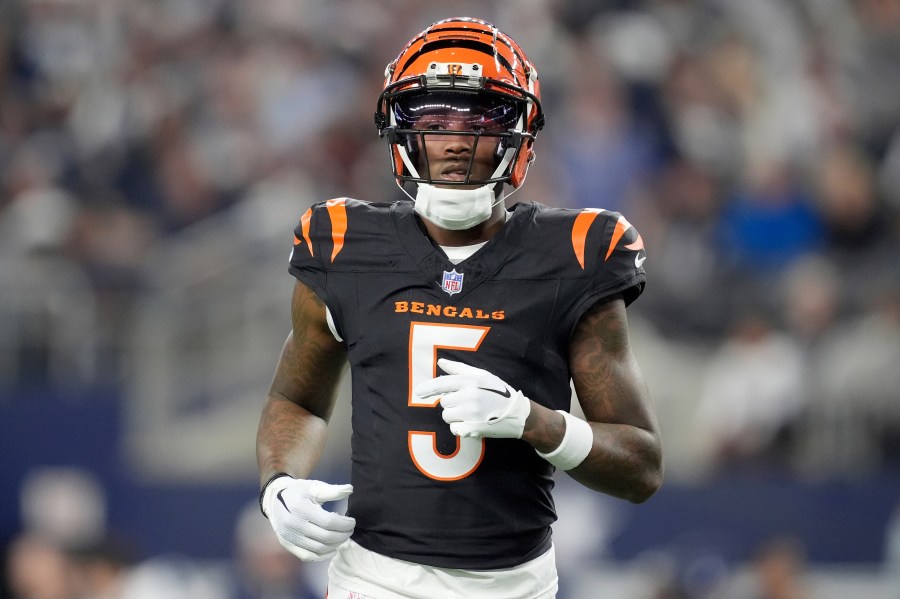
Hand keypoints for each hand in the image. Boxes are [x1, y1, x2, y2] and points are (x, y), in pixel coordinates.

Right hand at [260, 475, 354, 560]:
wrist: (274, 499)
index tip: (352, 521)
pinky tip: (332, 550)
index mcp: (301, 509)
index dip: (344, 524)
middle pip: (325, 537)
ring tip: (342, 537)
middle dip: (342, 535)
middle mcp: (294, 525)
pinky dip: (322, 556)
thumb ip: (332, 490)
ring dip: (335, 545)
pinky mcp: (287, 544)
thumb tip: (350, 489)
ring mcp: (289, 537)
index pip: (329, 522)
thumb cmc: (298, 491)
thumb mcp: (314, 487)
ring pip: (318, 549)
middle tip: (350, 530)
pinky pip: (307, 556)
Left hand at [414, 358, 530, 438]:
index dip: (428, 388)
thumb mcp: (482, 376)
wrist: (517, 414)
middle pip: (444, 403)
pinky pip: (454, 429)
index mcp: (471, 382)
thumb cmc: (498, 392)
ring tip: (471, 413)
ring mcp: (471, 414)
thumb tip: (440, 362)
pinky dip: (460, 427)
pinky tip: (473, 423)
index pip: (442, 384)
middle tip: (467, 404)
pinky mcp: (472, 429)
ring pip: (447, 416)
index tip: (418, 392)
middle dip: (452, 404)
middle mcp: (469, 397)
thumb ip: (459, 369)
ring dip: (455, 416)